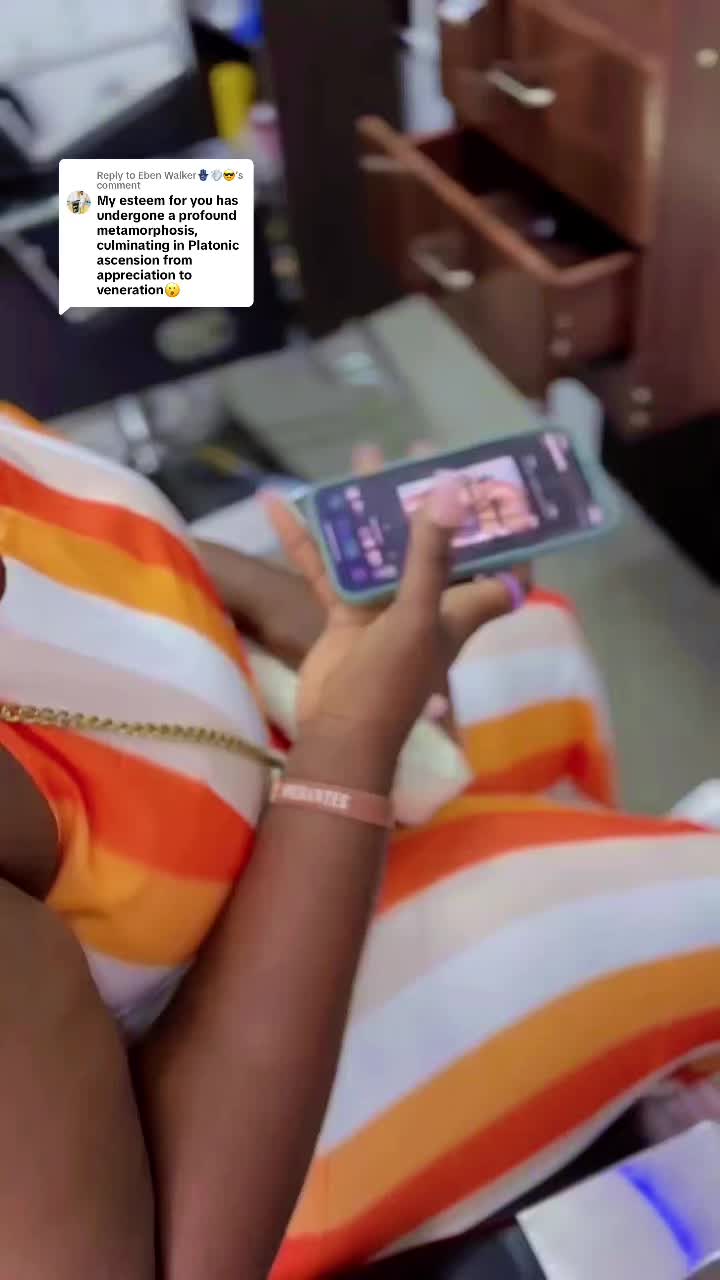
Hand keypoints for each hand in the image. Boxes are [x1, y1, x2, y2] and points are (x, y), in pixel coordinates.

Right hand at [264, 475, 522, 775]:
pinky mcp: (347, 614)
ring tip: (360, 457)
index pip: (503, 567)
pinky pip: (328, 569)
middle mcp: (430, 602)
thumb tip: (453, 489)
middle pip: (435, 540)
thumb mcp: (418, 614)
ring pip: (381, 546)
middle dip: (427, 499)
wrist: (338, 734)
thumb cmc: (392, 681)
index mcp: (462, 606)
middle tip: (415, 454)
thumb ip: (432, 554)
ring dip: (369, 509)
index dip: (511, 533)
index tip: (505, 490)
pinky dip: (308, 540)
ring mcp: (386, 606)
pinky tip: (281, 503)